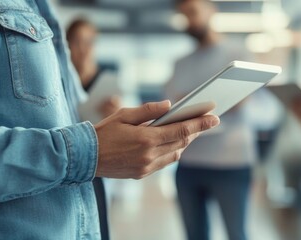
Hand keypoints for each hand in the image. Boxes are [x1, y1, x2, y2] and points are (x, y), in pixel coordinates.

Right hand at [94, 100, 219, 178]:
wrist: (84, 157)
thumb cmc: (103, 132)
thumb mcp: (124, 114)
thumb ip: (149, 110)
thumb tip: (170, 105)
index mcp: (146, 138)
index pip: (182, 130)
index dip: (201, 124)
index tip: (216, 118)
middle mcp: (149, 155)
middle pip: (182, 142)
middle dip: (197, 132)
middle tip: (207, 121)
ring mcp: (146, 167)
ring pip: (176, 154)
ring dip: (185, 143)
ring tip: (191, 131)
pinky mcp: (142, 174)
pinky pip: (165, 163)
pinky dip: (173, 152)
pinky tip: (173, 143)